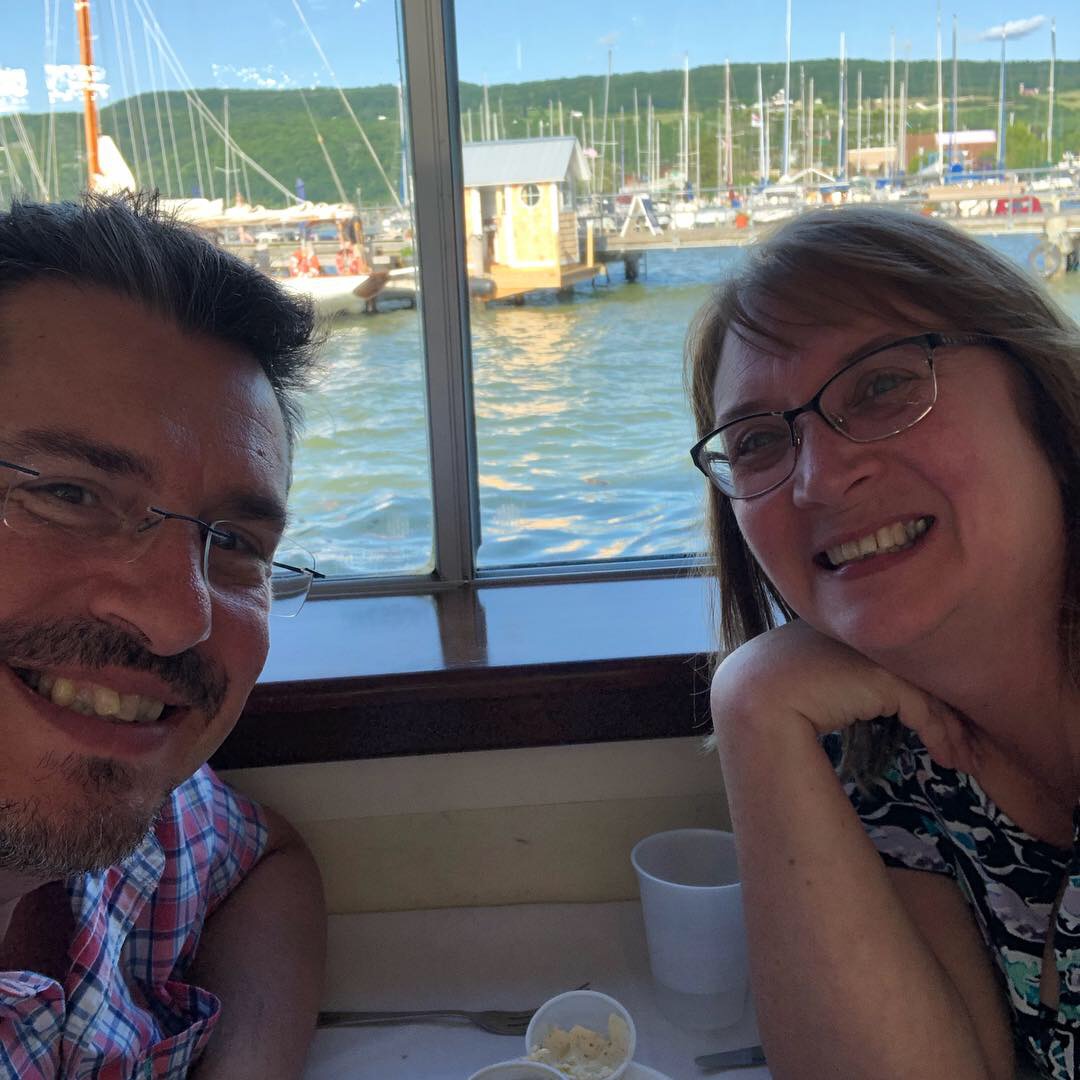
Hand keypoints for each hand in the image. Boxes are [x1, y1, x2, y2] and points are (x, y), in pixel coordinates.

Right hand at [711, 620, 978, 771]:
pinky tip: (944, 756)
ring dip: (949, 727)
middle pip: (910, 668)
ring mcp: (870, 650)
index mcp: (836, 628)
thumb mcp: (811, 685)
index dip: (917, 687)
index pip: (887, 656)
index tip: (939, 722)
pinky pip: (919, 705)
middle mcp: (857, 633)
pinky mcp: (880, 674)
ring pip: (922, 687)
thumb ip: (839, 680)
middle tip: (966, 743)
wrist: (752, 697)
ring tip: (962, 757)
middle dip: (944, 709)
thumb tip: (854, 695)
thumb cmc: (770, 698)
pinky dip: (937, 731)